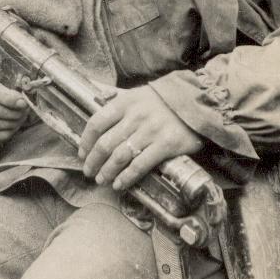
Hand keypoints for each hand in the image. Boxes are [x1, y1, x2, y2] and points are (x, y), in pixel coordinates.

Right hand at [0, 68, 28, 141]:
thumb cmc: (1, 85)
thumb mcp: (7, 78)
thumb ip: (16, 84)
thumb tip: (25, 97)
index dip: (9, 99)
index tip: (23, 103)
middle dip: (12, 113)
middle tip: (24, 113)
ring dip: (9, 124)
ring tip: (19, 119)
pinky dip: (2, 135)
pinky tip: (11, 129)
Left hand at [78, 85, 202, 190]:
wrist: (197, 102)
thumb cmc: (163, 100)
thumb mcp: (138, 94)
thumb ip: (118, 98)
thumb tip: (97, 98)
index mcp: (126, 102)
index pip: (97, 123)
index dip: (86, 141)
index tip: (82, 153)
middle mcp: (136, 116)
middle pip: (106, 143)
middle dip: (93, 161)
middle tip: (89, 172)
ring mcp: (151, 131)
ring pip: (120, 156)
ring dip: (107, 172)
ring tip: (102, 180)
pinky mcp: (166, 145)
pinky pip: (140, 165)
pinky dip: (126, 177)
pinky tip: (119, 184)